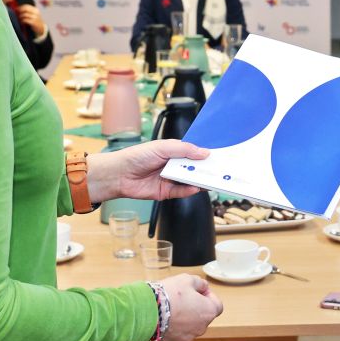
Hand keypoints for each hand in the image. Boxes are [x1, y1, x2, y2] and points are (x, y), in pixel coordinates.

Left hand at [16, 4, 46, 38]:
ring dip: (20, 17)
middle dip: (19, 11)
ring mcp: (35, 17)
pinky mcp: (33, 22)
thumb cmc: (34, 21)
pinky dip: (22, 21)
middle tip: (16, 13)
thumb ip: (27, 11)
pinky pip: (25, 20)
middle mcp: (36, 13)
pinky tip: (22, 22)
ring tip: (19, 19)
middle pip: (25, 9)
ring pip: (24, 14)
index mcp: (35, 10)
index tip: (16, 9)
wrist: (41, 28)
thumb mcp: (33, 15)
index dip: (20, 7)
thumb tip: (17, 9)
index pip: (26, 6)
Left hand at [87, 139, 209, 202]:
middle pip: (193, 167)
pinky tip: (196, 187)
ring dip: (200, 180)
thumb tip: (204, 153)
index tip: (219, 155)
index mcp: (173, 152)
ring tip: (212, 179)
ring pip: (189, 180)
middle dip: (205, 168)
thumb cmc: (137, 156)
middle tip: (221, 169)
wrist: (119, 175)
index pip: (193, 152)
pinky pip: (181, 192)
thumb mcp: (163, 147)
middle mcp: (172, 165)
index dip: (204, 154)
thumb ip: (184, 150)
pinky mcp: (166, 193)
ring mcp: (170, 179)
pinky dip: (189, 190)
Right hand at [156, 274, 222, 340]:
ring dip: (184, 319)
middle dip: (195, 307)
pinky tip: (163, 319)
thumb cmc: (169, 295)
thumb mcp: (186, 279)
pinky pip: (177, 335)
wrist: (146, 313)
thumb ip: (199, 283)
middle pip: (203, 316)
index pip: (217, 305)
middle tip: (181, 298)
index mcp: (208, 312)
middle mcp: (201, 328)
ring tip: (170, 309)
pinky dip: (173, 328)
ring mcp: (188, 338)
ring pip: (190, 327)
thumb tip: (203, 286)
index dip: (209, 296)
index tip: (199, 291)